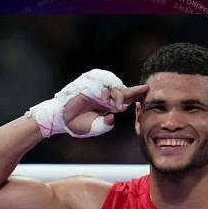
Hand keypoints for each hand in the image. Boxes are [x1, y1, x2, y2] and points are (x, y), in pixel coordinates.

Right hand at [25, 69, 147, 138]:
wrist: (60, 120)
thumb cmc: (77, 124)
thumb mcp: (95, 128)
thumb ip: (105, 125)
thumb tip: (112, 117)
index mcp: (108, 105)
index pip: (126, 97)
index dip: (136, 94)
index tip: (147, 89)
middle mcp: (105, 94)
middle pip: (123, 90)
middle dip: (127, 96)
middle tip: (118, 106)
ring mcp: (97, 88)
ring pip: (115, 85)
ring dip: (116, 94)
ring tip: (111, 104)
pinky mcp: (88, 82)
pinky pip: (102, 80)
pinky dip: (106, 88)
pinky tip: (104, 98)